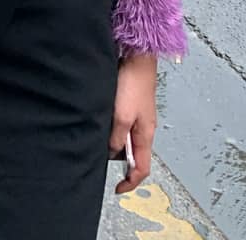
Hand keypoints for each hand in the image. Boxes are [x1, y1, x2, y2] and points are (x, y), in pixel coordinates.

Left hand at [111, 52, 156, 193]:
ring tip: (98, 140)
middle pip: (135, 155)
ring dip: (115, 144)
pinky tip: (102, 123)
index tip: (117, 188)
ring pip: (127, 139)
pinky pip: (123, 125)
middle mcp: (144, 128)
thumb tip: (111, 152)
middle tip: (102, 162)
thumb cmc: (133, 84)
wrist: (137, 57)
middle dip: (120, 162)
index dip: (131, 182)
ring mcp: (139, 116)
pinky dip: (114, 129)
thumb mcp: (122, 116)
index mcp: (146, 135)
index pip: (142, 168)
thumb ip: (116, 137)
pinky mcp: (132, 104)